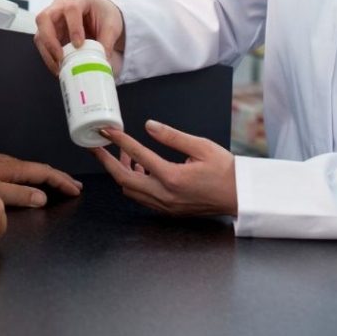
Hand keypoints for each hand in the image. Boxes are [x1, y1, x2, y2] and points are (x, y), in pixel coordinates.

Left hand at [0, 149, 82, 207]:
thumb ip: (17, 195)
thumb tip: (42, 198)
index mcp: (12, 167)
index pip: (44, 173)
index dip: (61, 182)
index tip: (76, 190)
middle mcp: (9, 163)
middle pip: (41, 170)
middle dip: (59, 179)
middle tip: (75, 188)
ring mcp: (1, 164)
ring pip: (32, 171)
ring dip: (48, 178)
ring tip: (60, 186)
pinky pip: (23, 173)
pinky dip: (35, 179)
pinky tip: (32, 185)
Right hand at [33, 0, 124, 77]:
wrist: (99, 13)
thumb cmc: (103, 14)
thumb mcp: (111, 25)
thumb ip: (107, 42)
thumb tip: (103, 63)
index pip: (71, 9)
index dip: (73, 27)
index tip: (79, 45)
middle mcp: (60, 5)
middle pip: (45, 18)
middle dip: (50, 40)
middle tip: (61, 56)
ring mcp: (52, 19)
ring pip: (40, 33)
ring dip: (47, 52)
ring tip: (59, 67)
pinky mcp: (49, 31)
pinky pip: (42, 44)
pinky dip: (48, 57)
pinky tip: (58, 66)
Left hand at [94, 119, 237, 218]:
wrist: (240, 196)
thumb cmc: (225, 170)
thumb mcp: (201, 146)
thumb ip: (172, 136)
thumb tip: (149, 126)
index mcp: (173, 177)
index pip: (138, 156)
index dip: (119, 141)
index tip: (107, 131)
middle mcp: (165, 195)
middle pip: (123, 179)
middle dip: (106, 162)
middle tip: (96, 146)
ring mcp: (166, 205)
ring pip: (131, 190)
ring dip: (121, 172)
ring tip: (121, 153)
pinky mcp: (169, 210)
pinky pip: (142, 197)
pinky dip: (134, 182)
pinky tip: (139, 168)